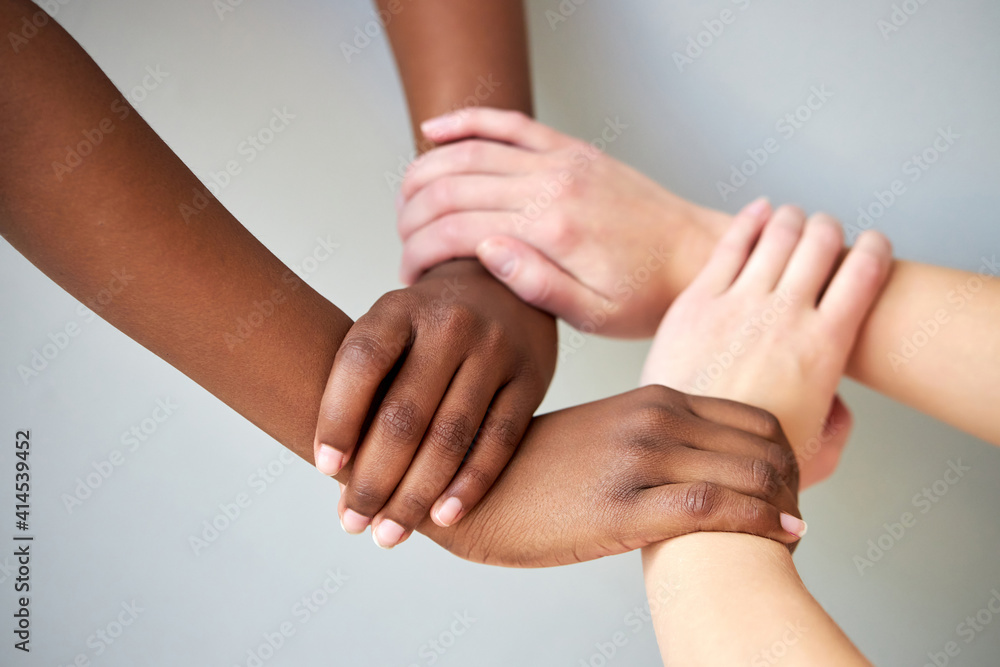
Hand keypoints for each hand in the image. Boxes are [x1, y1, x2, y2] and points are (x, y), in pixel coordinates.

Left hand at [314, 259, 555, 546]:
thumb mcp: (392, 328)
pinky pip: (500, 441)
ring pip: (451, 436)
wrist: (506, 290)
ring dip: (415, 495)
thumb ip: (366, 382)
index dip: (339, 418)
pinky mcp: (531, 378)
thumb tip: (334, 469)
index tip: (324, 468)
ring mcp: (495, 350)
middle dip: (373, 478)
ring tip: (388, 533)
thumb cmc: (428, 329)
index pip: (362, 362)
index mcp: (401, 307)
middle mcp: (450, 324)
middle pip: (405, 413)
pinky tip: (444, 517)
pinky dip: (470, 485)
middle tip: (352, 522)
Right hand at [397, 107, 730, 336]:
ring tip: (405, 201)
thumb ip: (536, 285)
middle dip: (411, 214)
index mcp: (552, 230)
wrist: (697, 255)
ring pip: (469, 149)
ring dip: (424, 171)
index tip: (410, 276)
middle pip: (451, 184)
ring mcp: (560, 160)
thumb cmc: (648, 294)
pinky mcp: (570, 150)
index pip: (456, 228)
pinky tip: (434, 129)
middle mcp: (552, 184)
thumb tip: (483, 250)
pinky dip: (465, 121)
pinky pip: (508, 123)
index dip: (418, 251)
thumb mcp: (595, 314)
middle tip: (403, 242)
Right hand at [414, 384, 803, 566]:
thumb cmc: (537, 469)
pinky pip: (715, 506)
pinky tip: (782, 537)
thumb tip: (710, 460)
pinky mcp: (622, 506)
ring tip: (790, 532)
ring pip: (749, 471)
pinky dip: (762, 522)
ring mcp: (638, 459)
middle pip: (766, 442)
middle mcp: (654, 418)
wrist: (467, 489)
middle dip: (797, 480)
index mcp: (653, 397)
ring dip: (785, 505)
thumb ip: (660, 434)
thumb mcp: (607, 432)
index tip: (791, 486)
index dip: (790, 451)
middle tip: (797, 512)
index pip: (755, 414)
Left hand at [641, 200, 891, 487]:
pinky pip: (729, 246)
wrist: (690, 461)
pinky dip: (750, 221)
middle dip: (830, 230)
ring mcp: (738, 303)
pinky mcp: (697, 302)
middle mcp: (785, 314)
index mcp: (825, 345)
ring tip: (795, 217)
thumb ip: (839, 423)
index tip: (875, 245)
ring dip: (793, 220)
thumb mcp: (820, 455)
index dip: (874, 251)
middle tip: (829, 230)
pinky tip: (760, 211)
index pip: (863, 275)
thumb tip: (837, 403)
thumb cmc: (751, 462)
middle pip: (821, 244)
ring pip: (777, 236)